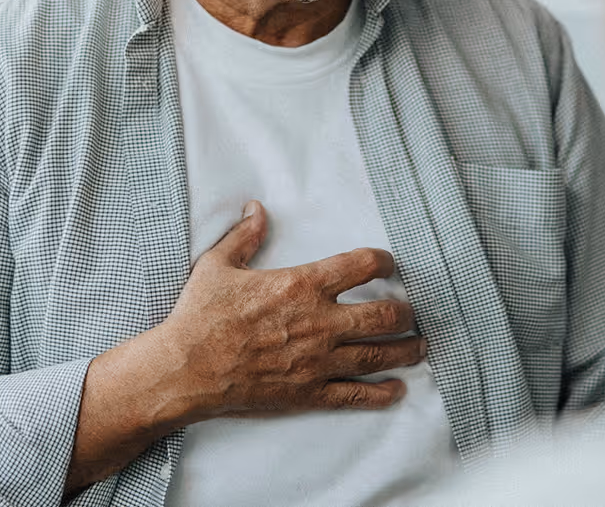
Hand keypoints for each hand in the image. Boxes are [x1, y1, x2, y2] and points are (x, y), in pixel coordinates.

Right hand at [159, 200, 424, 423]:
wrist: (184, 370)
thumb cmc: (201, 316)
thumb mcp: (218, 265)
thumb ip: (244, 235)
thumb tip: (256, 208)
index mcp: (301, 285)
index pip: (360, 266)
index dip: (383, 261)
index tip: (389, 263)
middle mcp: (318, 322)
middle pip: (382, 314)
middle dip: (404, 312)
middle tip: (410, 310)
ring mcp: (317, 361)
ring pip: (377, 354)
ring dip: (405, 350)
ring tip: (419, 346)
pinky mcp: (309, 393)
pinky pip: (355, 394)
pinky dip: (381, 392)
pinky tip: (397, 389)